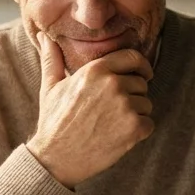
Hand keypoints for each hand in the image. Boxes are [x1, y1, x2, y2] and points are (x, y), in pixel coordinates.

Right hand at [26, 32, 153, 188]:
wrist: (56, 158)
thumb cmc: (54, 122)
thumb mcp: (50, 86)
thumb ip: (52, 58)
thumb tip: (45, 36)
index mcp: (95, 70)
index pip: (133, 57)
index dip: (141, 65)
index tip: (144, 74)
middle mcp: (113, 84)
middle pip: (141, 83)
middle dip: (134, 95)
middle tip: (115, 110)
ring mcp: (125, 106)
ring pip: (146, 104)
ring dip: (136, 114)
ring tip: (113, 124)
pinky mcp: (133, 128)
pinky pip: (149, 124)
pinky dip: (139, 132)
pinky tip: (119, 136)